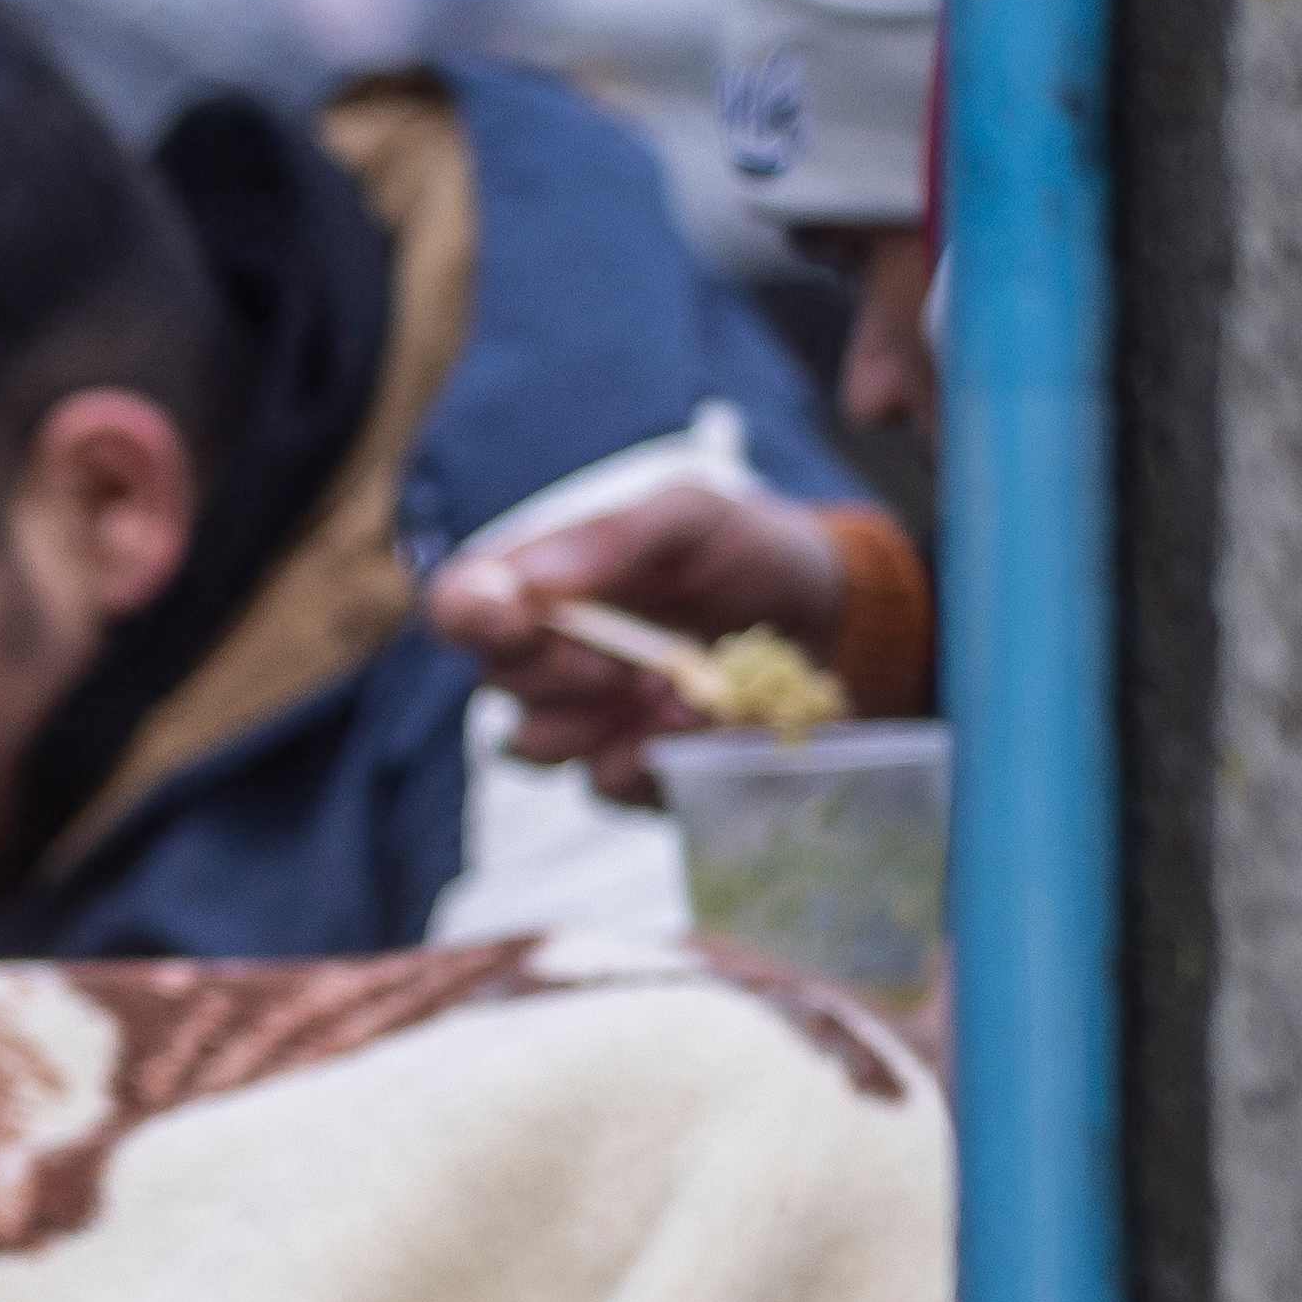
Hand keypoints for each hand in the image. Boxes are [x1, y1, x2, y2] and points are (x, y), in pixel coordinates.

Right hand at [426, 485, 857, 804]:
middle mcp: (551, 657)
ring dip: (601, 724)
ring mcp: (588, 721)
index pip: (461, 605)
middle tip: (627, 661)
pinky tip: (702, 725)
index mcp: (546, 586)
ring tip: (679, 693)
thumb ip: (609, 538)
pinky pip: (605, 785)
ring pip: (535, 747)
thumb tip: (525, 583)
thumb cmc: (754, 553)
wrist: (840, 619)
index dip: (469, 617)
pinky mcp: (630, 771)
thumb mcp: (693, 517)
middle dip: (560, 673)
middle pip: (496, 683)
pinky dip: (653, 758)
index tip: (515, 618)